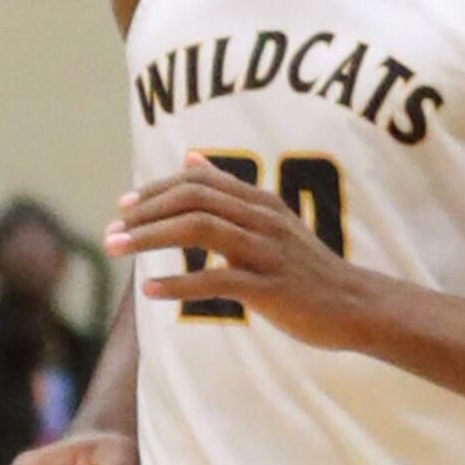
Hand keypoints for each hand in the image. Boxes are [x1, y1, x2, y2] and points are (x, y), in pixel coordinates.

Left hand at [108, 158, 367, 346]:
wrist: (355, 306)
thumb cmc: (304, 267)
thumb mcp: (270, 220)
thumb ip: (229, 192)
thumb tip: (189, 158)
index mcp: (260, 201)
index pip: (197, 181)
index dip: (155, 190)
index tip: (122, 207)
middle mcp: (262, 218)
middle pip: (192, 199)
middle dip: (144, 213)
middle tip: (110, 232)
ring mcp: (266, 252)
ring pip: (198, 230)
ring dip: (150, 239)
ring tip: (116, 251)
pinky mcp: (270, 287)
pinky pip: (217, 279)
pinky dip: (178, 284)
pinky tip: (150, 291)